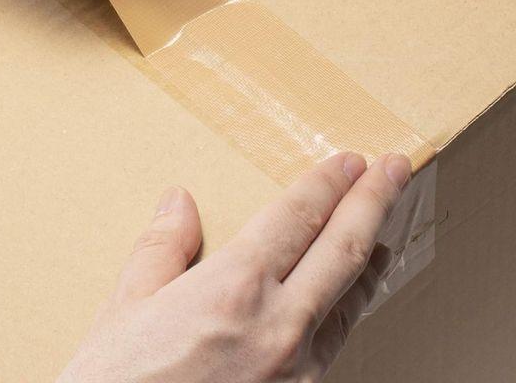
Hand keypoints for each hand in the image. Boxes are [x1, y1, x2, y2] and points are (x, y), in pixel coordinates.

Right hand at [58, 152, 410, 382]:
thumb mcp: (126, 306)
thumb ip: (160, 246)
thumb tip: (178, 201)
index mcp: (233, 289)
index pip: (296, 217)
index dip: (327, 183)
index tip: (348, 160)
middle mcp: (277, 326)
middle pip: (341, 248)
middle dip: (374, 200)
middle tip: (394, 169)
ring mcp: (297, 371)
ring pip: (350, 299)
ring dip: (371, 256)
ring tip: (383, 230)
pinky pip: (336, 341)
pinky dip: (350, 306)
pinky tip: (347, 299)